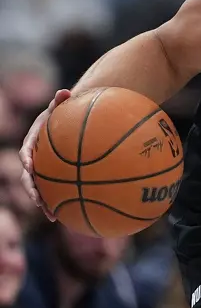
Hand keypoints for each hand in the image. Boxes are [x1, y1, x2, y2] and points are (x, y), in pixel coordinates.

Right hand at [19, 89, 70, 221]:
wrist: (63, 123)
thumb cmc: (62, 113)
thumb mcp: (59, 106)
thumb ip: (60, 100)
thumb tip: (64, 91)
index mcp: (31, 143)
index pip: (25, 153)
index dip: (26, 161)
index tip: (29, 167)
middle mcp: (33, 159)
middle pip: (27, 178)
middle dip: (31, 190)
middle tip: (38, 201)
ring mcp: (41, 170)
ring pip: (39, 189)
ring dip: (43, 203)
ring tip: (52, 216)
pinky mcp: (51, 177)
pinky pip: (53, 192)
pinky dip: (58, 202)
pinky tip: (68, 215)